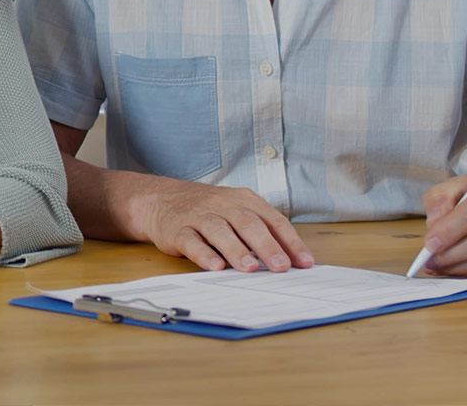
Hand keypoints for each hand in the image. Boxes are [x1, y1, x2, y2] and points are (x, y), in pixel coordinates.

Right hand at [136, 181, 314, 272]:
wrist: (161, 199)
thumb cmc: (209, 210)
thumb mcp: (236, 211)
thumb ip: (260, 231)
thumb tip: (290, 261)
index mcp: (243, 201)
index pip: (272, 220)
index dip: (290, 241)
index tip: (305, 262)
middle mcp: (222, 205)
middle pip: (247, 223)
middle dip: (266, 245)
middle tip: (281, 266)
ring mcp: (199, 216)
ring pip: (219, 230)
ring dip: (236, 249)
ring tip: (250, 268)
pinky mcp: (177, 230)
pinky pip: (191, 241)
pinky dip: (203, 254)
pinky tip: (215, 266)